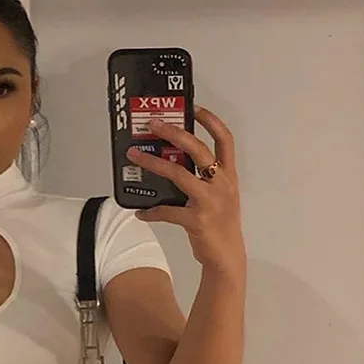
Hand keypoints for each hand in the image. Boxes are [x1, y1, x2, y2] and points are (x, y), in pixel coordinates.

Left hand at [126, 106, 243, 277]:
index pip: (225, 139)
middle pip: (198, 149)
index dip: (210, 120)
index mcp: (228, 176)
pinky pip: (167, 211)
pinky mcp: (196, 220)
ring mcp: (210, 201)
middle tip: (154, 124)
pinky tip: (140, 212)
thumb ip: (203, 180)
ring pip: (178, 174)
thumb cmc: (221, 226)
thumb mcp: (220, 197)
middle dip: (175, 133)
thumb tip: (171, 165)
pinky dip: (151, 211)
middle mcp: (222, 184)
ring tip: (135, 156)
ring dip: (153, 163)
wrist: (227, 257)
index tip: (193, 107)